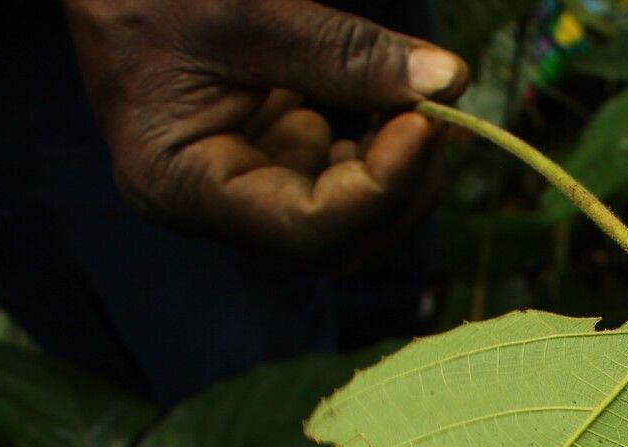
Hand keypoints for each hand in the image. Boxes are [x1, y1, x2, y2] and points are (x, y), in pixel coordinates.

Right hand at [63, 0, 467, 271]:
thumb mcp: (244, 9)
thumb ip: (341, 50)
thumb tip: (447, 81)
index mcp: (180, 186)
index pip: (307, 230)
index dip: (380, 188)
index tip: (426, 121)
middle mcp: (214, 207)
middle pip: (338, 242)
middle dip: (401, 185)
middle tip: (435, 108)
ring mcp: (245, 189)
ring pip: (353, 221)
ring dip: (401, 169)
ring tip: (418, 96)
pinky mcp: (272, 161)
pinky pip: (347, 178)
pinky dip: (384, 146)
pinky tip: (394, 99)